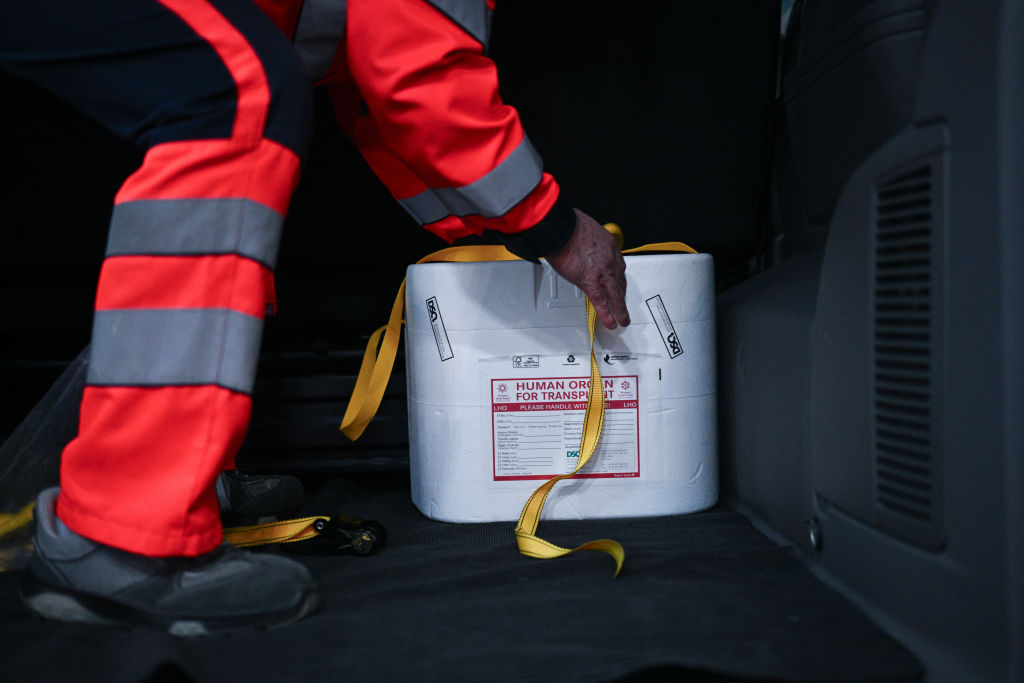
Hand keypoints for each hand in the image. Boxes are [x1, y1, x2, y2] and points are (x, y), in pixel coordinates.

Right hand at [546, 209, 629, 328]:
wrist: (562, 228)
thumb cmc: (569, 225)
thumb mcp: (586, 230)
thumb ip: (588, 242)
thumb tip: (581, 247)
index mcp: (609, 246)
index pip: (618, 266)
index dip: (618, 278)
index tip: (618, 284)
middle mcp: (610, 260)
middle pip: (620, 282)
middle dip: (622, 296)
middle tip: (623, 306)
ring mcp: (602, 272)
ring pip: (616, 294)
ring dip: (620, 310)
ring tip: (623, 320)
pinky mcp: (591, 281)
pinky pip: (602, 301)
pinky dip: (607, 314)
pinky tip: (611, 323)